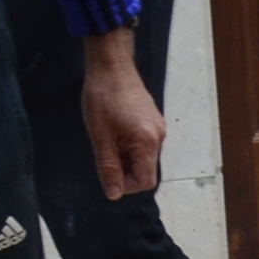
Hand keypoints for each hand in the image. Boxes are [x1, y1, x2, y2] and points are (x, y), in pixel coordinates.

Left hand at [80, 30, 164, 198]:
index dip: (126, 185)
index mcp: (147, 143)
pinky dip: (129, 144)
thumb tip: (114, 194)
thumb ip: (108, 167)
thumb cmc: (102, 97)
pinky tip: (114, 128)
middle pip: (145, 169)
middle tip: (103, 151)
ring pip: (143, 156)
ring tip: (107, 136)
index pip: (145, 181)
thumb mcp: (100, 136)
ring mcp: (158, 128)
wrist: (111, 64)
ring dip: (125, 155)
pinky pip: (143, 142)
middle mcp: (158, 137)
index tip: (107, 173)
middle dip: (124, 168)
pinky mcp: (153, 120)